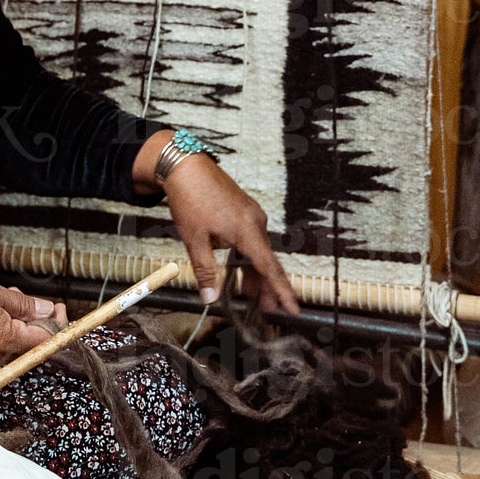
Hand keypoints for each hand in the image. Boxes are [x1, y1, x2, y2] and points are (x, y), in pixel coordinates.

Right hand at [0, 273, 64, 371]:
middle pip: (28, 344)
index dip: (57, 325)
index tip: (60, 311)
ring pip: (9, 345)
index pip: (45, 339)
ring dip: (14, 325)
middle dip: (34, 321)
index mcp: (4, 339)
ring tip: (4, 302)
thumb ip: (21, 304)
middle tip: (31, 300)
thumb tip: (44, 310)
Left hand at [134, 137, 298, 315]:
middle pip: (266, 262)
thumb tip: (210, 299)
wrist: (186, 166)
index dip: (281, 291)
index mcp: (248, 231)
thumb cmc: (190, 199)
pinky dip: (249, 258)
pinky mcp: (245, 212)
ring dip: (255, 274)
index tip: (293, 308)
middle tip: (269, 312)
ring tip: (253, 298)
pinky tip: (241, 272)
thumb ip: (205, 271)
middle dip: (267, 288)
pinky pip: (252, 240)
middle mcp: (256, 223)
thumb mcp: (195, 240)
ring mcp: (252, 216)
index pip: (270, 268)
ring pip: (259, 252)